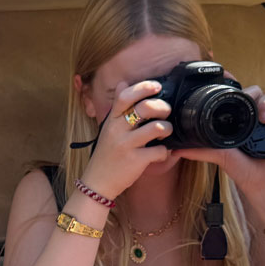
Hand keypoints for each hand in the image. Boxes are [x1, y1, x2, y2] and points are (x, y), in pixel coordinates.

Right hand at [79, 80, 174, 197]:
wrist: (97, 182)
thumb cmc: (106, 153)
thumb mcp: (107, 127)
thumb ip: (117, 106)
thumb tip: (123, 83)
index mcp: (111, 120)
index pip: (125, 96)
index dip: (143, 87)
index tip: (157, 86)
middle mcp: (117, 130)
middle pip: (145, 108)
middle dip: (162, 107)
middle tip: (166, 113)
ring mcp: (126, 145)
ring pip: (156, 128)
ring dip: (167, 129)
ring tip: (165, 133)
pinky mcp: (135, 161)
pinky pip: (159, 151)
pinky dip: (165, 152)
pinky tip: (160, 153)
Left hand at [172, 83, 264, 200]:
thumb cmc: (245, 172)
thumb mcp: (221, 157)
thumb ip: (201, 151)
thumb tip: (176, 149)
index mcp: (244, 120)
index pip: (241, 97)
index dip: (238, 92)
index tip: (233, 97)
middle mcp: (260, 117)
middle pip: (257, 91)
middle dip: (253, 93)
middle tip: (250, 110)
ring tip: (264, 119)